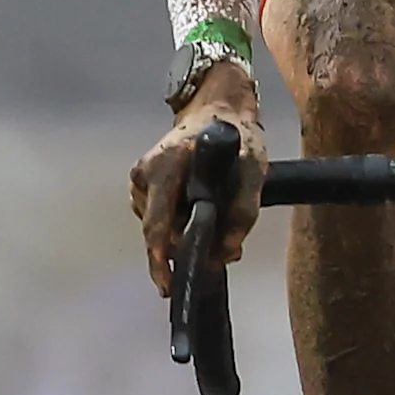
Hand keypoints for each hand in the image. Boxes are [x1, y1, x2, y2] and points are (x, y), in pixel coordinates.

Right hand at [128, 62, 266, 296]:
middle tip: (215, 259)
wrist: (218, 110)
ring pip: (159, 227)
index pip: (157, 223)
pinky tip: (199, 218)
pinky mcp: (142, 185)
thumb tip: (226, 253)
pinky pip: (159, 218)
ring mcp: (140, 180)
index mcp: (166, 165)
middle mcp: (145, 173)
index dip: (161, 258)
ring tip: (217, 233)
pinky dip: (178, 225)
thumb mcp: (253, 171)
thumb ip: (242, 214)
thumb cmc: (236, 138)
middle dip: (182, 252)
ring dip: (184, 237)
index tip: (169, 284)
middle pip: (157, 232)